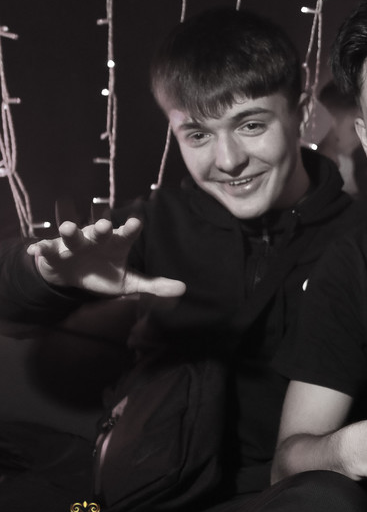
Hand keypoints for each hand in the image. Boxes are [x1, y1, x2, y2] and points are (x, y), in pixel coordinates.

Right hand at [26, 218, 185, 296]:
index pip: (126, 234)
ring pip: (73, 235)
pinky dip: (43, 249)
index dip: (131, 228)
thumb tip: (184, 289)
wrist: (73, 276)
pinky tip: (37, 250)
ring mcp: (75, 245)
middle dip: (102, 228)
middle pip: (100, 231)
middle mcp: (96, 239)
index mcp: (116, 244)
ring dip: (71, 231)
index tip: (137, 222)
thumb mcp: (128, 283)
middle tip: (106, 226)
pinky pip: (48, 249)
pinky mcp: (55, 252)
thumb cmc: (104, 274)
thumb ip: (154, 285)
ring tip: (69, 228)